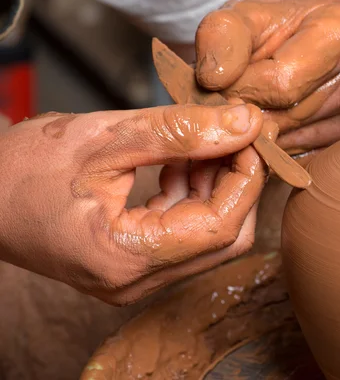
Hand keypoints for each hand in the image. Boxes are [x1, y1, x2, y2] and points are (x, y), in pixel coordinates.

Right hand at [0, 104, 266, 305]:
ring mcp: (136, 278)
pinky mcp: (133, 265)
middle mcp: (136, 281)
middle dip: (238, 182)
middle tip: (235, 135)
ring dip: (216, 186)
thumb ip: (180, 132)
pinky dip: (193, 195)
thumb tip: (245, 123)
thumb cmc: (22, 169)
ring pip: (208, 237)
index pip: (220, 227)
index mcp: (126, 257)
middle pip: (224, 238)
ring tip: (204, 142)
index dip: (246, 178)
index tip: (251, 135)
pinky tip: (180, 162)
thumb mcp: (104, 138)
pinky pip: (184, 234)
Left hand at [195, 0, 339, 159]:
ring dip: (257, 134)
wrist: (296, 45)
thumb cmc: (268, 30)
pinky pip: (298, 160)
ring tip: (250, 108)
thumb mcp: (237, 18)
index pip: (282, 84)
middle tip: (233, 97)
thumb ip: (221, 38)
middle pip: (288, 116)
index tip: (224, 82)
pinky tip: (268, 125)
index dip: (242, 88)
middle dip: (248, 112)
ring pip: (291, 143)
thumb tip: (216, 79)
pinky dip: (274, 150)